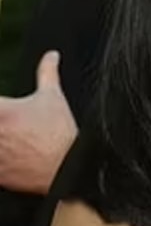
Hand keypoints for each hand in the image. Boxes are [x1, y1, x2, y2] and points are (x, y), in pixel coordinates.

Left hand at [0, 51, 76, 193]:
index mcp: (1, 111)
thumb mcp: (54, 98)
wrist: (68, 169)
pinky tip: (9, 155)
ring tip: (9, 140)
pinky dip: (1, 160)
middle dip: (0, 122)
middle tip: (7, 126)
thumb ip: (47, 73)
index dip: (0, 106)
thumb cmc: (61, 134)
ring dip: (0, 141)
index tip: (4, 109)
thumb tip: (52, 55)